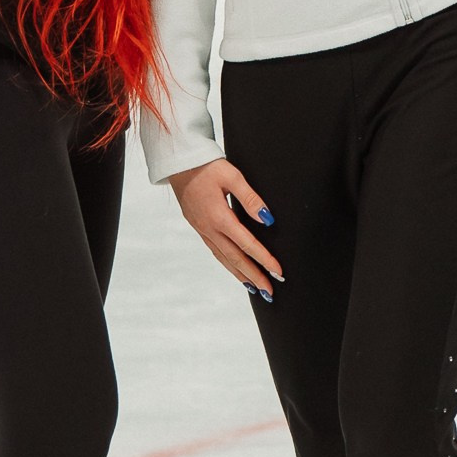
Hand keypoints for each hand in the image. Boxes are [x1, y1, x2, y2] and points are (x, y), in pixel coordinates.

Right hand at [167, 155, 283, 297]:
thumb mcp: (232, 176)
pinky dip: (228, 265)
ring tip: (256, 289)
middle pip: (235, 259)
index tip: (278, 272)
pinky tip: (237, 271)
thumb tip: (267, 219)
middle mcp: (209, 228)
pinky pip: (216, 252)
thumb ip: (250, 199)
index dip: (264, 260)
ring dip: (241, 275)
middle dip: (254, 277)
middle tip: (270, 292)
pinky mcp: (199, 228)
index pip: (247, 244)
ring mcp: (202, 230)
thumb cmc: (206, 167)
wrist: (179, 164)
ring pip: (224, 259)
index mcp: (219, 217)